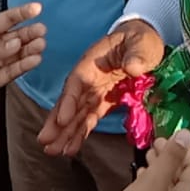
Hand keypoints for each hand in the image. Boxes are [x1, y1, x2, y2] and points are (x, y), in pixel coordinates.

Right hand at [39, 19, 163, 156]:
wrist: (144, 41)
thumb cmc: (139, 38)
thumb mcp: (141, 42)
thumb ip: (137, 54)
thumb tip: (133, 67)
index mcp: (92, 62)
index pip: (76, 83)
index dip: (68, 102)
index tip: (62, 120)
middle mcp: (88, 78)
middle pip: (69, 102)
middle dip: (57, 123)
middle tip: (46, 142)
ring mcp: (94, 91)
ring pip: (76, 114)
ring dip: (65, 133)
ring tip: (54, 152)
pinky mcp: (103, 102)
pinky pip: (89, 119)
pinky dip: (81, 133)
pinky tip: (71, 148)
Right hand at [94, 129, 189, 190]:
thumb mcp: (153, 183)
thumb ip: (170, 157)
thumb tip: (186, 135)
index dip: (185, 149)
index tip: (171, 133)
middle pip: (182, 178)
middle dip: (171, 157)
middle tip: (156, 142)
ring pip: (170, 186)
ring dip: (161, 168)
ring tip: (148, 154)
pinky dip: (153, 182)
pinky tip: (142, 174)